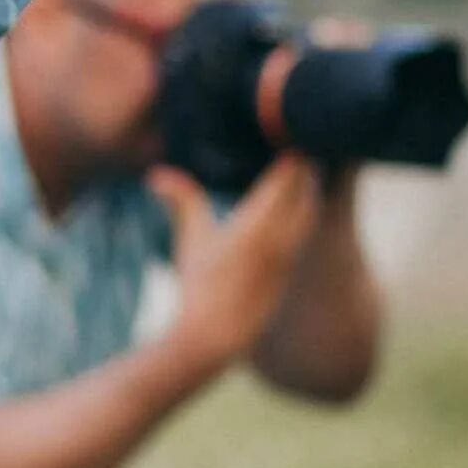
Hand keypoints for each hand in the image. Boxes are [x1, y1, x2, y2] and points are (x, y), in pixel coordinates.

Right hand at [150, 154, 321, 374]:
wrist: (216, 335)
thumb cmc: (199, 285)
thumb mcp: (190, 240)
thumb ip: (181, 201)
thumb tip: (157, 174)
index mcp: (256, 226)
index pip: (286, 180)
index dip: (294, 155)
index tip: (290, 132)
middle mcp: (281, 239)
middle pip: (306, 193)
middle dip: (306, 168)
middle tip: (300, 143)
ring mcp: (290, 256)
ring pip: (310, 212)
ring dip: (309, 189)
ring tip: (305, 168)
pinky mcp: (291, 268)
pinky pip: (305, 228)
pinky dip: (305, 209)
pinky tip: (299, 203)